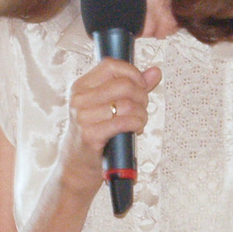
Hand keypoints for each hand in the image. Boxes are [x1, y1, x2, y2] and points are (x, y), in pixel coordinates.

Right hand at [65, 59, 161, 195]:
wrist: (77, 166)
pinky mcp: (90, 135)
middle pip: (123, 84)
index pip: (111, 65)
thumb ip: (132, 87)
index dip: (132, 73)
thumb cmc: (94, 135)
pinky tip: (136, 129)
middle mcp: (79, 99)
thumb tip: (155, 72)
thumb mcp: (109, 107)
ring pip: (128, 104)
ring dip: (141, 114)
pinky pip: (125, 122)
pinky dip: (137, 124)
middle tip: (142, 107)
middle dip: (141, 96)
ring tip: (139, 121)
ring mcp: (83, 117)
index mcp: (81, 87)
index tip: (140, 85)